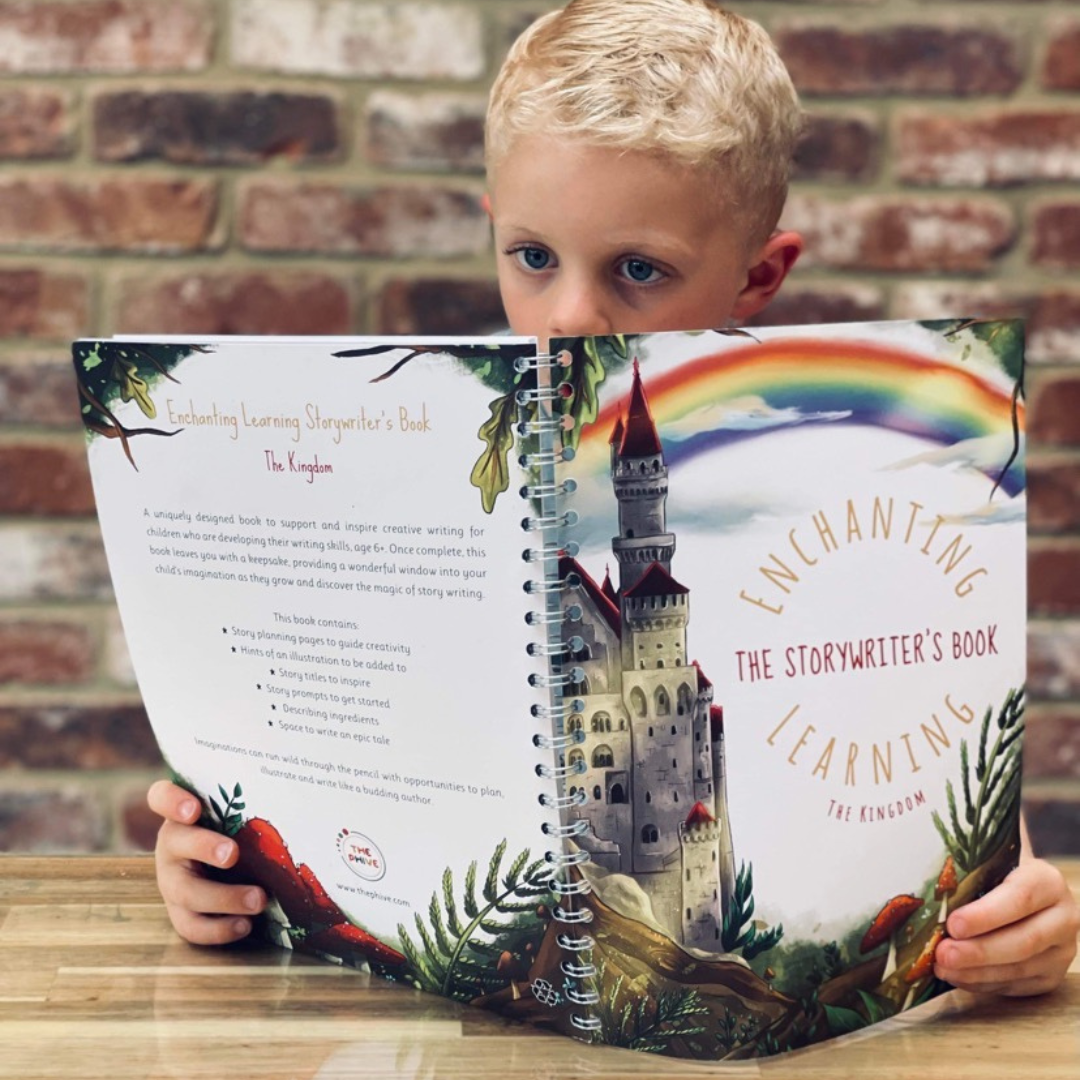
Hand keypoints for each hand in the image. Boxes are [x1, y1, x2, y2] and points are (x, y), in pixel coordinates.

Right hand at [148, 779, 266, 945]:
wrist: (218, 864)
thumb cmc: (232, 828)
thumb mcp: (232, 813)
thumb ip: (245, 803)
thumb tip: (289, 796)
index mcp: (179, 815)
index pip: (161, 797)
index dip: (171, 801)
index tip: (193, 809)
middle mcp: (171, 845)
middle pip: (177, 844)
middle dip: (205, 848)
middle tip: (232, 854)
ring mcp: (171, 881)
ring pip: (186, 892)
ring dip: (223, 898)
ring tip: (258, 899)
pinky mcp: (180, 912)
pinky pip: (192, 926)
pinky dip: (219, 929)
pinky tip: (245, 925)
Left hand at [935, 857, 1078, 995]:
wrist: (1024, 892)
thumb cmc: (996, 871)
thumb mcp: (988, 859)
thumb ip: (966, 865)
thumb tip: (918, 868)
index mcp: (1047, 881)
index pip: (1020, 898)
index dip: (985, 915)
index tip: (953, 924)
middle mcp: (1062, 917)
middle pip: (1023, 940)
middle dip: (979, 951)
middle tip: (943, 954)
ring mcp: (1060, 950)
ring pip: (1020, 968)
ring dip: (977, 972)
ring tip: (942, 967)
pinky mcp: (1050, 975)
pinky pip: (1015, 985)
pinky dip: (982, 983)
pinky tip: (957, 976)